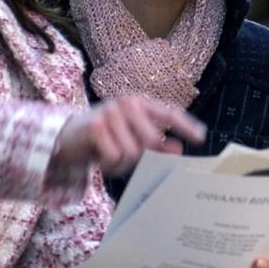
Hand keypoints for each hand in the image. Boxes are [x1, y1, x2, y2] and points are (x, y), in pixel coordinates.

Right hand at [51, 95, 205, 179]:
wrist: (67, 138)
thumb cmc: (105, 139)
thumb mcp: (132, 140)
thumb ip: (157, 144)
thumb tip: (179, 149)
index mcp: (140, 103)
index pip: (169, 113)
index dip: (186, 125)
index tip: (201, 138)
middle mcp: (127, 103)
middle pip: (152, 140)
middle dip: (140, 156)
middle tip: (124, 158)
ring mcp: (111, 112)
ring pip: (132, 152)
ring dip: (121, 162)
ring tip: (109, 155)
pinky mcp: (96, 126)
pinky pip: (114, 156)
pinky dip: (108, 164)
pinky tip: (99, 158)